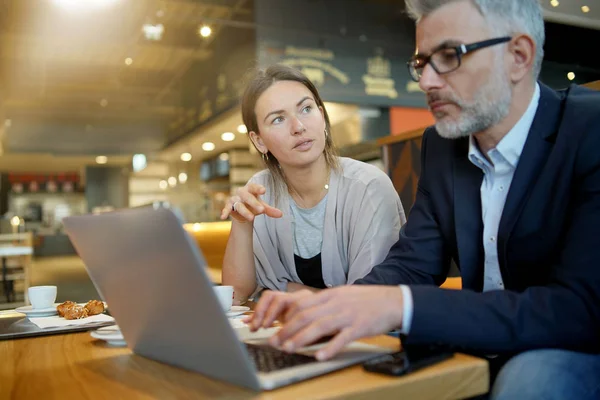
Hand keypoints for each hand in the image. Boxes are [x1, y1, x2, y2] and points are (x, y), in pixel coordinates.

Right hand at [220, 183, 282, 222]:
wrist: (242, 210)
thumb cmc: (253, 205)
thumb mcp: (262, 207)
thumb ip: (270, 210)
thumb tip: (281, 214)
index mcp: (250, 189)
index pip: (254, 187)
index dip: (258, 188)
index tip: (264, 190)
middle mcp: (241, 193)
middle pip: (247, 196)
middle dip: (254, 203)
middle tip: (262, 210)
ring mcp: (234, 199)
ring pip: (239, 205)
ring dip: (245, 211)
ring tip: (252, 218)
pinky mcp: (228, 206)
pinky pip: (226, 208)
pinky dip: (224, 212)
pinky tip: (223, 217)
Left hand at [244, 286, 403, 360]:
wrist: (394, 301)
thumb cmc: (367, 300)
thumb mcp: (343, 295)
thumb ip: (325, 302)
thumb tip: (306, 312)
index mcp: (331, 295)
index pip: (302, 304)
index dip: (286, 318)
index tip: (276, 329)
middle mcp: (336, 303)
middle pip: (306, 316)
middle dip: (287, 330)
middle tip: (275, 342)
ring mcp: (348, 315)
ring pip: (320, 326)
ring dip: (301, 338)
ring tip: (289, 349)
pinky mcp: (360, 327)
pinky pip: (342, 338)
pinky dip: (330, 347)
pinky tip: (319, 356)